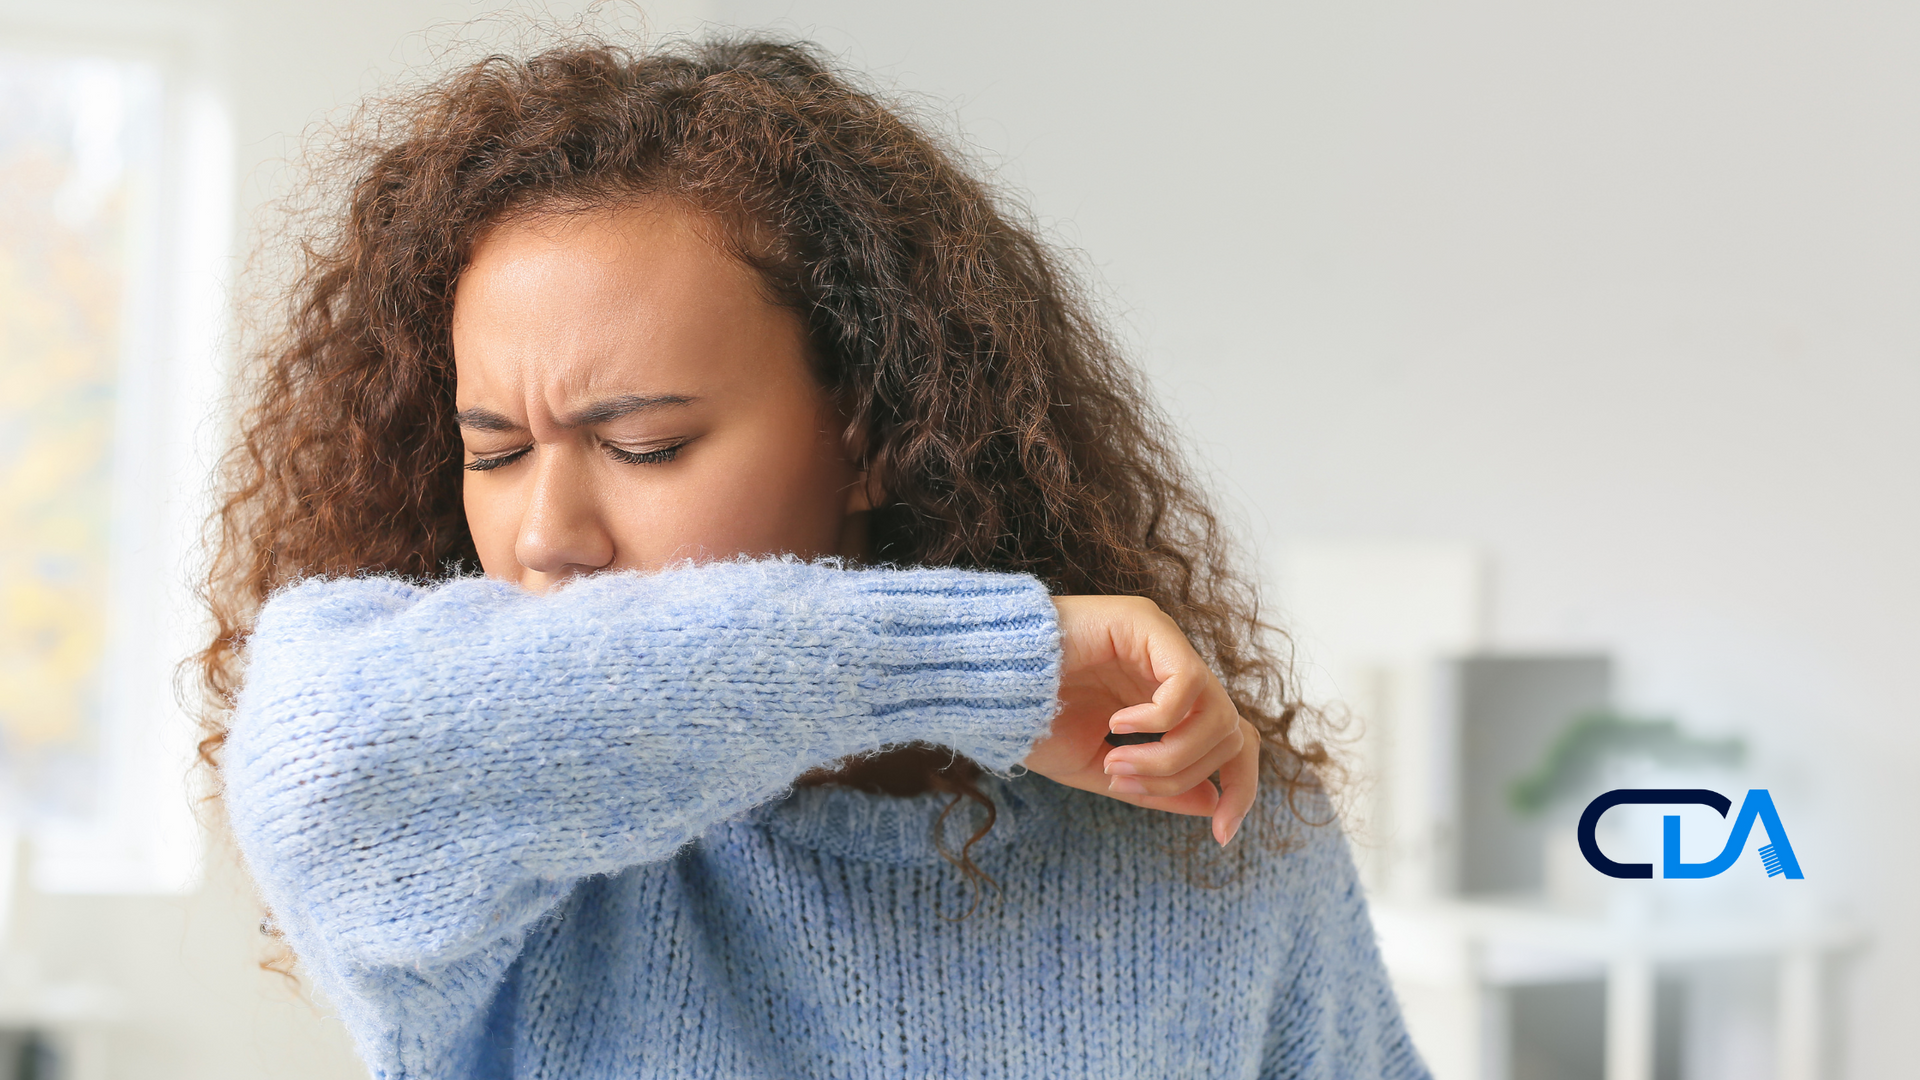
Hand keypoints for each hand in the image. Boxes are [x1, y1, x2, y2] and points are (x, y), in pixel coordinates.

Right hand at [1022, 596, 1258, 844]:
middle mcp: (1171, 668)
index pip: (1230, 741)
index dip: (1240, 788)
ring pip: (1217, 714)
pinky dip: (1160, 720)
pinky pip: (1187, 683)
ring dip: (1169, 757)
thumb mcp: (1100, 769)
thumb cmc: (1030, 721)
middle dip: (1183, 776)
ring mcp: (1162, 642)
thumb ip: (1157, 787)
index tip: (1221, 835)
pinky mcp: (1146, 623)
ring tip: (1115, 762)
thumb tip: (1214, 804)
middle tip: (1123, 784)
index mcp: (1163, 700)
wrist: (980, 681)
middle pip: (1231, 733)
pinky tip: (1117, 724)